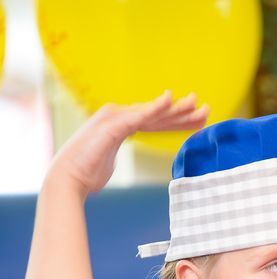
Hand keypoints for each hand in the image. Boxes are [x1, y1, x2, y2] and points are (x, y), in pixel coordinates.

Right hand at [45, 90, 209, 195]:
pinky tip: (169, 99)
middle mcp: (118, 115)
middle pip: (158, 115)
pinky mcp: (112, 125)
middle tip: (206, 109)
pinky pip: (138, 115)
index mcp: (120, 124)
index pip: (155, 122)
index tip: (199, 122)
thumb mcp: (109, 162)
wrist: (68, 179)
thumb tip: (113, 160)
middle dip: (183, 112)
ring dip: (176, 108)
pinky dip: (154, 107)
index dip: (178, 121)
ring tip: (197, 104)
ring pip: (152, 112)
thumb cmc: (87, 174)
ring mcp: (115, 118)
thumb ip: (116, 153)